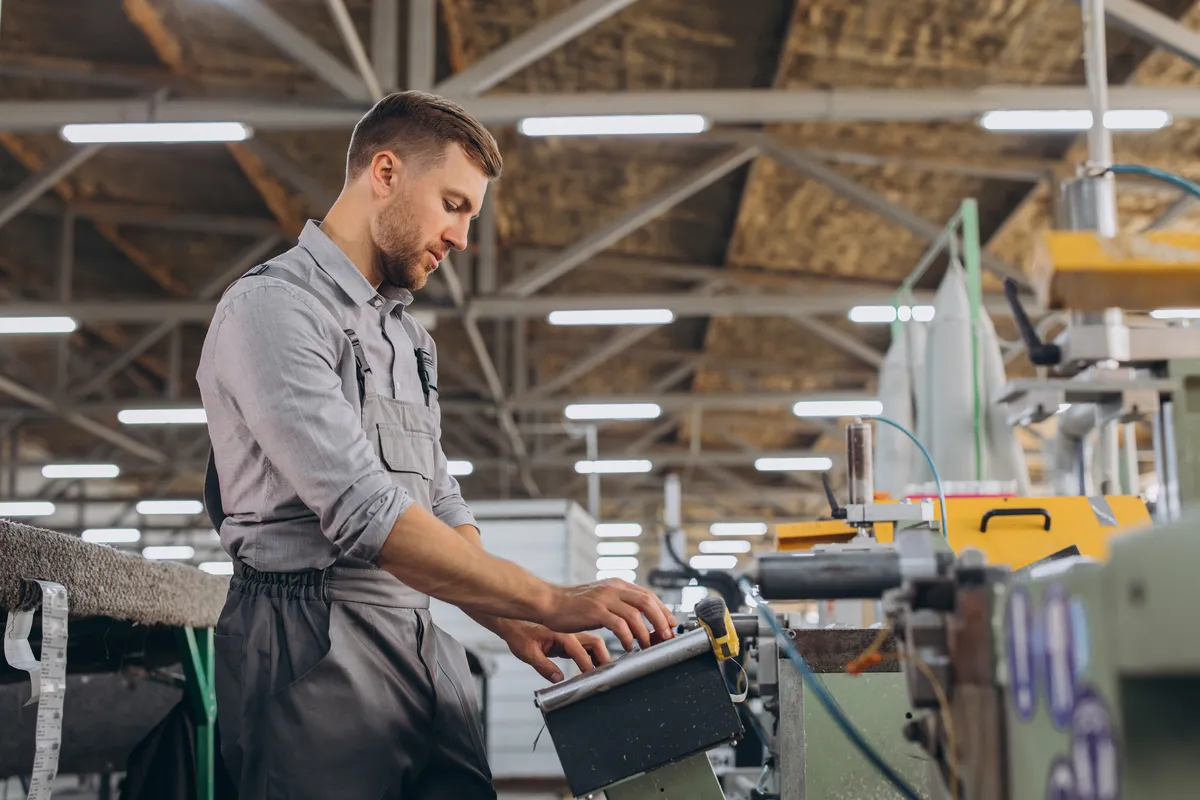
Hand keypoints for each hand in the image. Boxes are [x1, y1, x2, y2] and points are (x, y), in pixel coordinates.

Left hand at [500, 621, 611, 682]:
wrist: (512, 623)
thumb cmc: (518, 633)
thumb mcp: (527, 652)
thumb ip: (544, 667)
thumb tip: (558, 679)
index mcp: (561, 634)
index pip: (580, 651)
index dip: (588, 666)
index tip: (592, 679)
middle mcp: (569, 633)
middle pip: (595, 643)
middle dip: (603, 658)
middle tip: (604, 675)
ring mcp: (569, 636)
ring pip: (593, 645)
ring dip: (599, 657)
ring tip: (600, 673)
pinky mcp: (566, 641)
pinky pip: (584, 648)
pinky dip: (591, 657)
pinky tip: (590, 667)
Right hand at [541, 579, 677, 651]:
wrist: (549, 602)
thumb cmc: (573, 605)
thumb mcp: (600, 598)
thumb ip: (618, 604)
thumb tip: (638, 616)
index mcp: (616, 584)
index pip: (648, 595)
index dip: (662, 610)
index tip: (670, 624)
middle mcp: (613, 588)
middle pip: (647, 601)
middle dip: (661, 620)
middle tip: (666, 635)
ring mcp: (604, 598)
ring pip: (636, 614)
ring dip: (646, 632)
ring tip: (647, 645)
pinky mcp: (595, 611)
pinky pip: (619, 624)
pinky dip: (628, 636)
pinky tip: (629, 645)